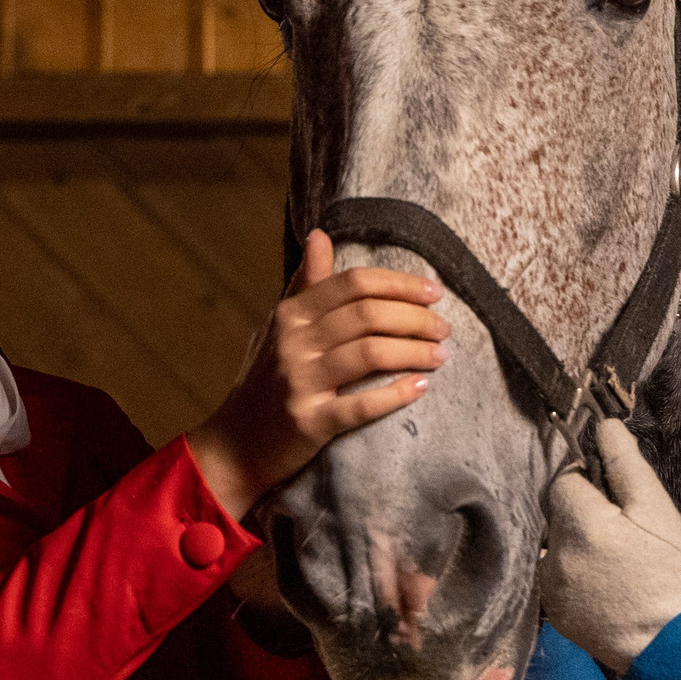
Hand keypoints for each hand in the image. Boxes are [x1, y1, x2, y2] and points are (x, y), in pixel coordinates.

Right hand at [186, 230, 448, 515]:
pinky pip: (361, 405)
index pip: (354, 284)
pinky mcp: (309, 422)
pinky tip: (420, 387)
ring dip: (414, 351)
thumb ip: (306, 283)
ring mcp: (300, 382)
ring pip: (370, 353)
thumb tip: (320, 234)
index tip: (434, 291)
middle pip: (367, 315)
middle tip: (444, 327)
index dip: (399, 284)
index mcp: (292, 314)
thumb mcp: (282, 327)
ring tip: (440, 355)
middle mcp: (294, 342)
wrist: (237, 445)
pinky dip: (396, 394)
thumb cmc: (270, 380)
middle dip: (415, 317)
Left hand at [541, 419, 680, 671]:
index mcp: (578, 522)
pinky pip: (557, 576)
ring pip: (557, 544)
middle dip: (586, 514)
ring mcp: (550, 587)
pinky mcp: (553, 613)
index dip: (592, 484)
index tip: (618, 503)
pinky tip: (606, 586)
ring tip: (617, 563)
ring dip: (578, 544)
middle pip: (559, 513)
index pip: (565, 480)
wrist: (671, 642)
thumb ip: (626, 464)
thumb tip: (605, 425)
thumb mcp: (657, 510)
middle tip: (625, 534)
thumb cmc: (670, 572)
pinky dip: (576, 574)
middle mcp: (554, 553)